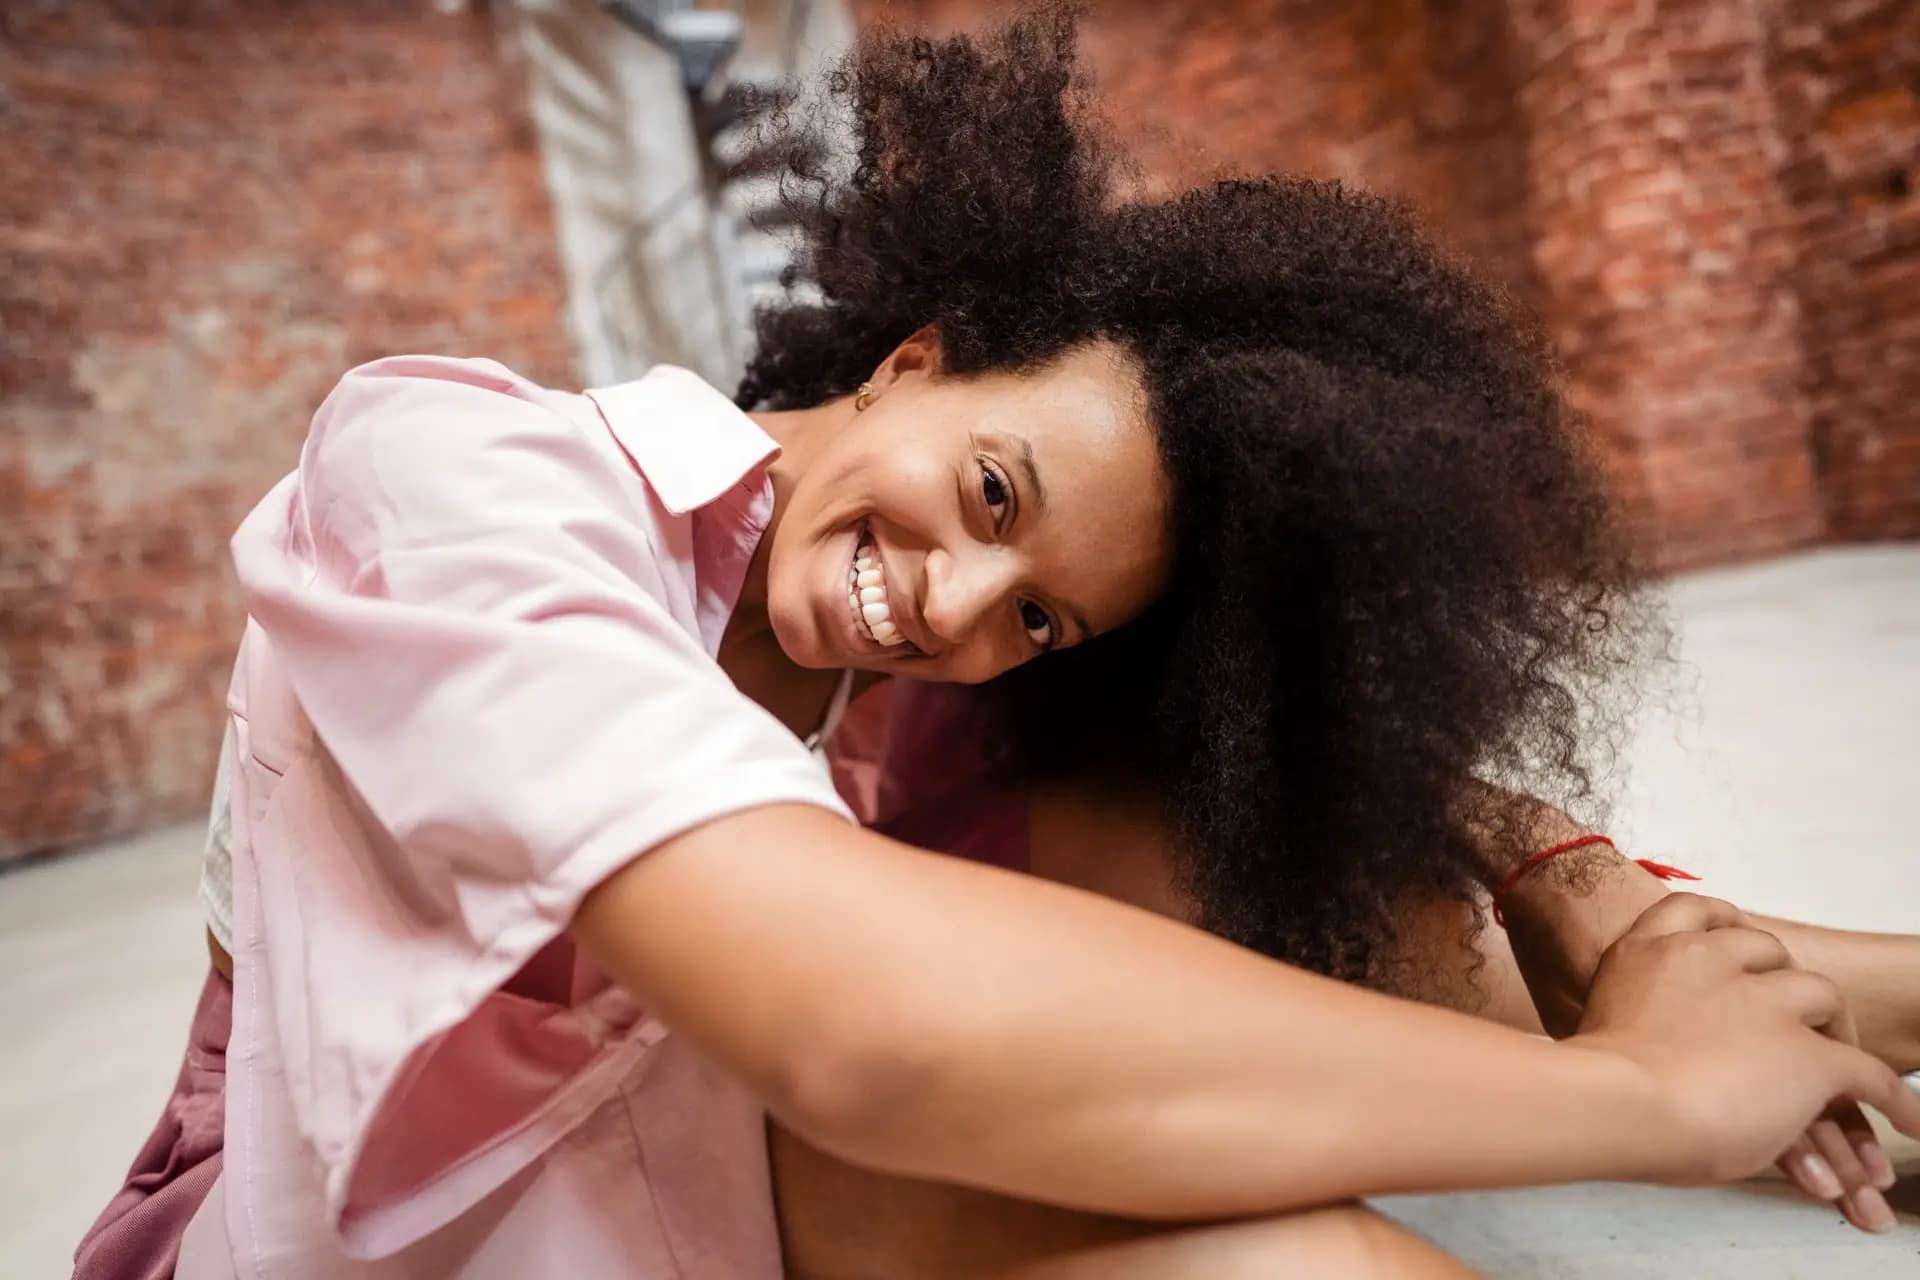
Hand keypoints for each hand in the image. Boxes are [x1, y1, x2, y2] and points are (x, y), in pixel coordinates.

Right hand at [1572, 894, 1919, 1230]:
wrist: (1614, 1103)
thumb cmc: (1584, 1084)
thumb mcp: (1587, 1027)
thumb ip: (1617, 1018)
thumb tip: (1618, 1044)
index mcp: (1650, 952)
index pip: (1696, 910)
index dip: (1720, 923)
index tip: (1728, 934)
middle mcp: (1710, 961)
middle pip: (1766, 950)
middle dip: (1779, 978)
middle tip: (1788, 1011)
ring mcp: (1764, 1003)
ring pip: (1819, 996)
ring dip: (1830, 1027)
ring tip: (1836, 1058)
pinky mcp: (1807, 1054)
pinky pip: (1866, 1072)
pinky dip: (1891, 1097)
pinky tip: (1905, 1118)